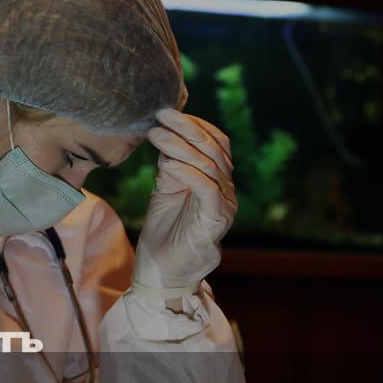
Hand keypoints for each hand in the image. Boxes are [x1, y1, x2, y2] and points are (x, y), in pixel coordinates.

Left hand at [132, 108, 236, 299]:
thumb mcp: (165, 187)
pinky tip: (167, 164)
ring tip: (156, 136)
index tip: (166, 112)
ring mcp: (225, 204)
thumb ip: (170, 162)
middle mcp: (226, 188)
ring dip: (180, 147)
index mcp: (217, 178)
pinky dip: (187, 172)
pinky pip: (207, 188)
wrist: (162, 270)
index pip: (215, 141)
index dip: (194, 124)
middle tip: (161, 116)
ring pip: (210, 165)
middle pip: (214, 148)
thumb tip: (165, 135)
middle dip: (186, 128)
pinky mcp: (216, 220)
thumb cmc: (164, 230)